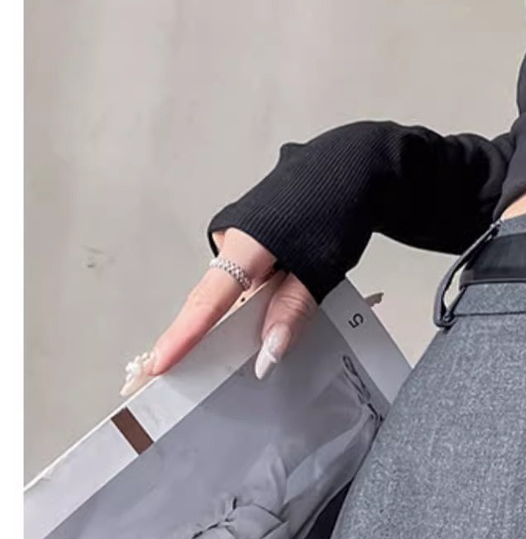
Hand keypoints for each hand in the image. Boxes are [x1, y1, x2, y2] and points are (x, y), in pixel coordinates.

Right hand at [119, 227, 318, 395]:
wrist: (354, 165)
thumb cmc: (337, 207)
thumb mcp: (320, 269)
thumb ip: (292, 312)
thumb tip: (267, 353)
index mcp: (245, 244)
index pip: (208, 301)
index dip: (183, 336)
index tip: (159, 364)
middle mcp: (233, 237)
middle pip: (215, 299)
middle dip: (208, 336)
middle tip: (179, 373)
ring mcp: (242, 234)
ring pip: (234, 289)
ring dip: (241, 316)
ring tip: (235, 348)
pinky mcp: (255, 236)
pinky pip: (247, 277)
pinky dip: (255, 298)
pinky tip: (267, 316)